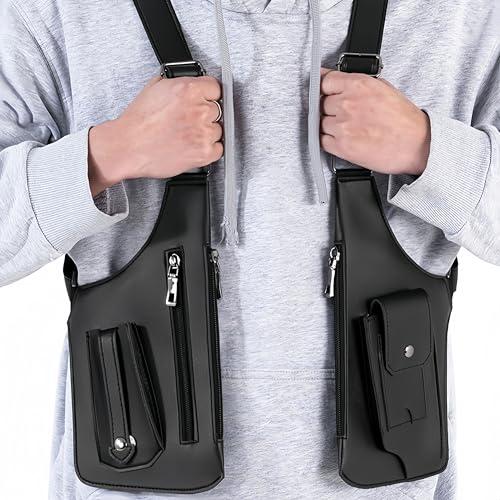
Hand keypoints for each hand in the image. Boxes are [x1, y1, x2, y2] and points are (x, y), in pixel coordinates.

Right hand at [88, 74, 223, 195]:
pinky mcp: (204, 153)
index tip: (204, 101)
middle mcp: (198, 110)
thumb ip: (177, 82)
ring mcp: (203, 133)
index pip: (215, 88)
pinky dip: (210, 149)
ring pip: (218, 130)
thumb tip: (186, 81)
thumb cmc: (137, 122)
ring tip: (188, 135)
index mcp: (189, 89)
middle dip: (205, 115)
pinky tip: (194, 146)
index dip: (208, 95)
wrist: (127, 147)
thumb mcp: (154, 87)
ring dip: (207, 132)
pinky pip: (218, 149)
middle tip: (189, 121)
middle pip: (217, 110)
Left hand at [319, 68, 429, 175]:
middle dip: (330, 109)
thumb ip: (356, 84)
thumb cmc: (404, 120)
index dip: (323, 88)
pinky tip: (344, 139)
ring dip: (330, 126)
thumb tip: (337, 83)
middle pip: (321, 104)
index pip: (324, 81)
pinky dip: (330, 141)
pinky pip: (322, 141)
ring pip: (321, 123)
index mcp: (358, 85)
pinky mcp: (341, 146)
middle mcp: (347, 103)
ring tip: (349, 129)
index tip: (323, 93)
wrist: (416, 144)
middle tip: (344, 115)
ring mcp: (342, 125)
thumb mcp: (382, 88)